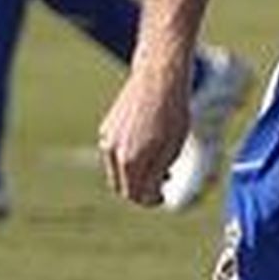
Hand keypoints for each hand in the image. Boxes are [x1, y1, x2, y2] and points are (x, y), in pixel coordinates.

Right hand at [97, 63, 192, 206]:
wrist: (158, 79)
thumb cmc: (173, 113)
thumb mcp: (172, 148)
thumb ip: (158, 174)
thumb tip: (149, 194)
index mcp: (132, 160)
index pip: (136, 195)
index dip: (151, 200)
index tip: (163, 196)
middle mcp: (114, 152)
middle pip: (122, 188)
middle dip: (141, 191)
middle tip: (161, 185)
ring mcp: (107, 140)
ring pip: (117, 172)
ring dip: (134, 176)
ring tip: (158, 167)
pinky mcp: (106, 129)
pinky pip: (114, 155)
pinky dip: (128, 159)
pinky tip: (146, 150)